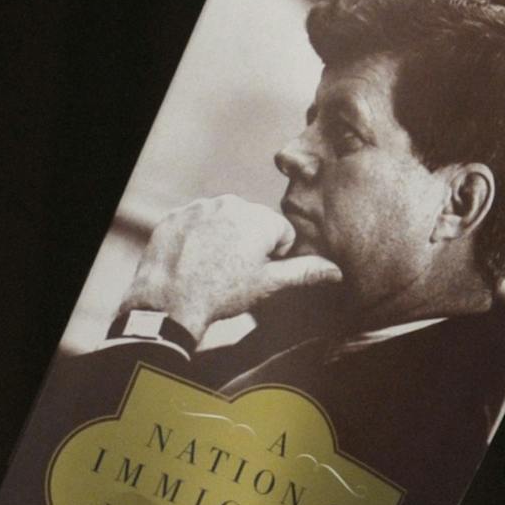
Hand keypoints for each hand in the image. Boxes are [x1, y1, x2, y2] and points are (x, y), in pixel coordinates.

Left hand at [122, 196, 342, 339]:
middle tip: (234, 273)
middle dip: (249, 244)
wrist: (167, 301)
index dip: (274, 258)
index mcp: (260, 217)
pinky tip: (193, 260)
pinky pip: (197, 223)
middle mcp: (232, 202)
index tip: (255, 274)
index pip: (282, 234)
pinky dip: (198, 238)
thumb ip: (305, 271)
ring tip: (212, 268)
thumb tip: (337, 270)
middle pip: (253, 223)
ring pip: (225, 221)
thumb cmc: (223, 292)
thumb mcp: (269, 284)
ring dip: (224, 239)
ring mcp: (200, 207)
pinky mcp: (176, 215)